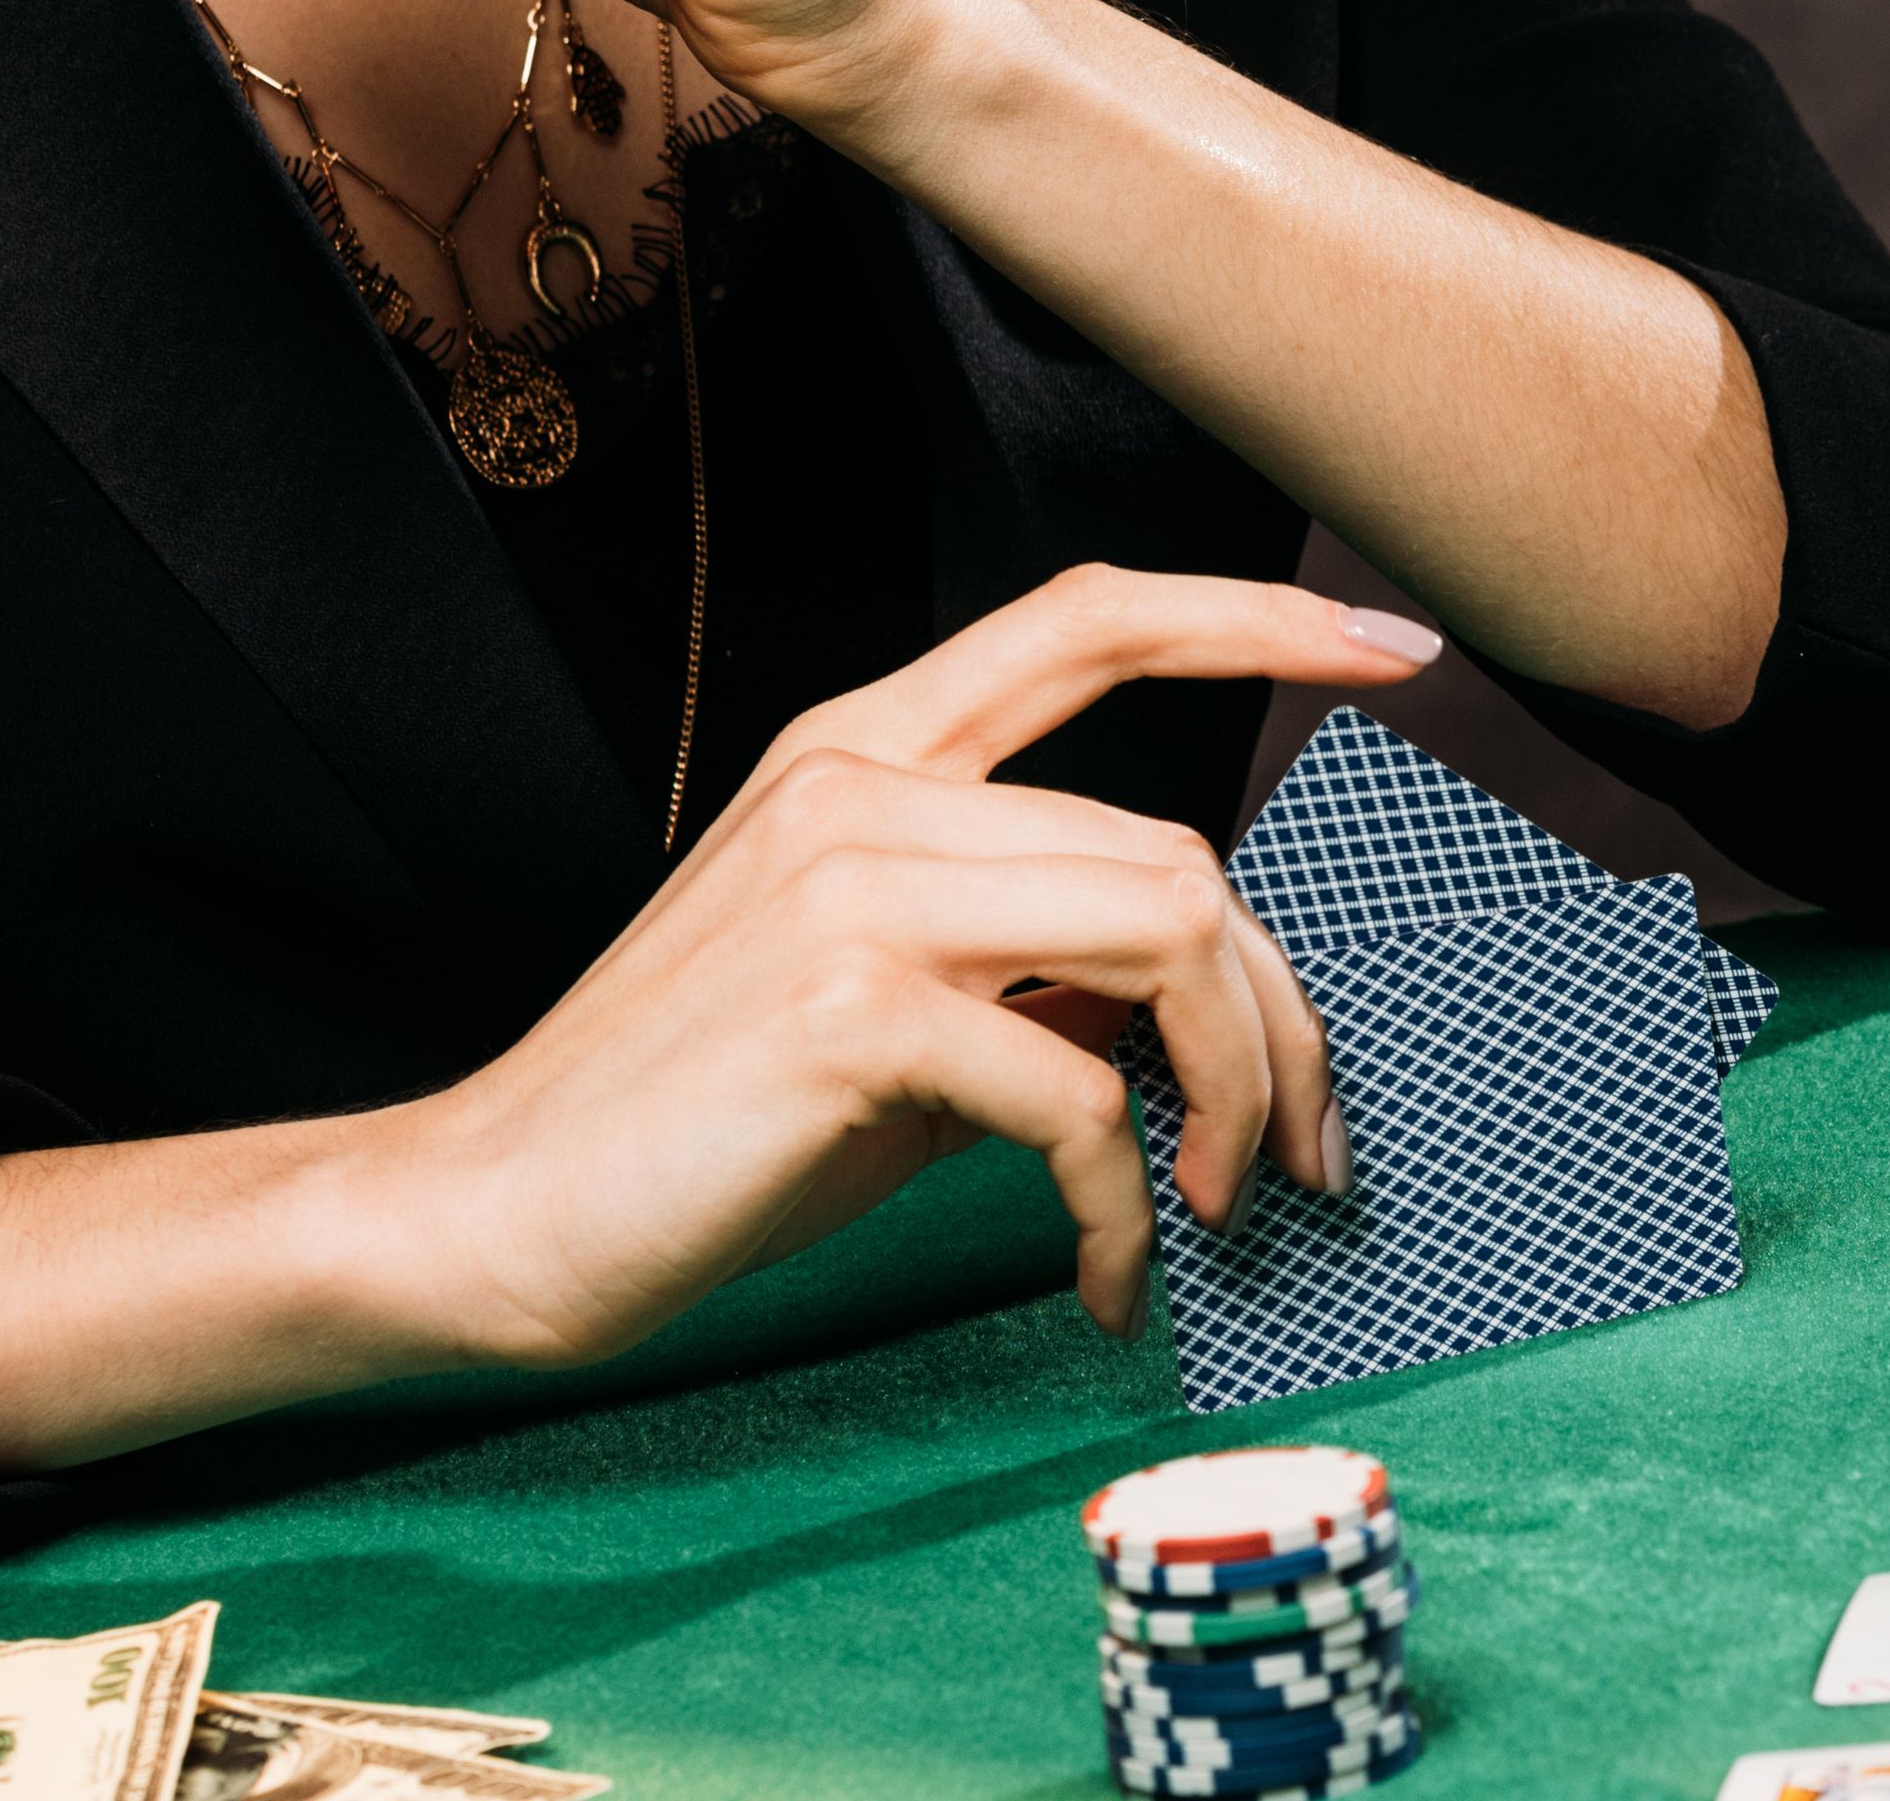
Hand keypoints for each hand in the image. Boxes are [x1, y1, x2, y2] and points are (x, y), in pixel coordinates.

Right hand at [379, 566, 1434, 1366]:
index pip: (1088, 618)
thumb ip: (1026, 954)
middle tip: (1305, 1151)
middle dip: (1283, 1016)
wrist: (491, 1214)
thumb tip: (1200, 998)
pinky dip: (1123, 1201)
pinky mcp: (843, 1008)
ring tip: (1211, 1206)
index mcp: (865, 749)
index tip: (1398, 647)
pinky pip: (1077, 1087)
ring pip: (1165, 932)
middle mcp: (864, 785)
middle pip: (1181, 850)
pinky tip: (1102, 1273)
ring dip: (1233, 1095)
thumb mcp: (887, 1004)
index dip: (1255, 617)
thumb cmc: (698, 1126)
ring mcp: (851, 885)